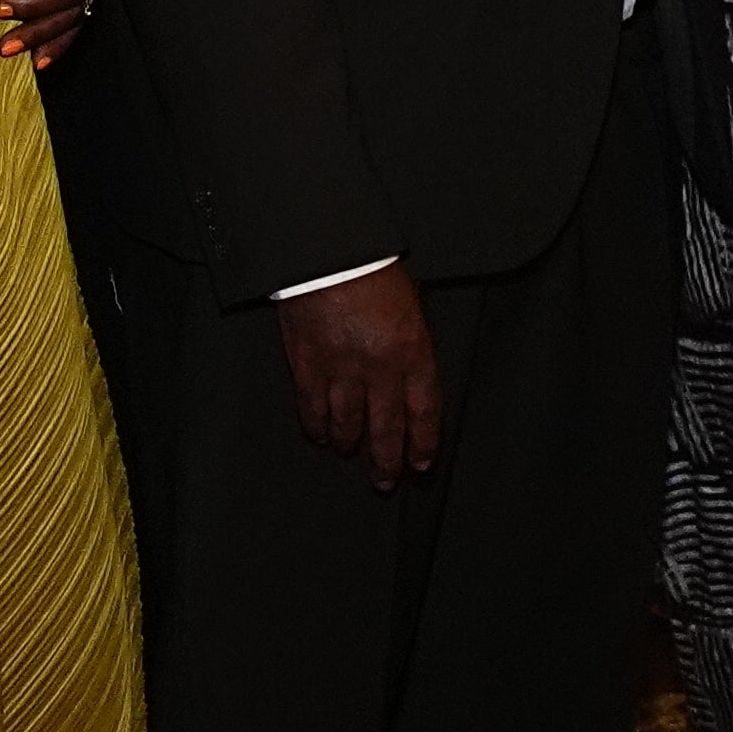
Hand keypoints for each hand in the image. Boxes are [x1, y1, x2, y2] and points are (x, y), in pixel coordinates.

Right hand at [278, 266, 441, 486]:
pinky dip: (316, 426)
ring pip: (348, 425)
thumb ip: (412, 340)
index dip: (423, 442)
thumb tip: (411, 366)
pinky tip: (320, 434)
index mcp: (413, 350)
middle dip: (387, 460)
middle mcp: (380, 368)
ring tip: (350, 453)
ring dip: (350, 444)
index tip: (422, 462)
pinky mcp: (308, 366)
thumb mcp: (411, 301)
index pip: (424, 411)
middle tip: (386, 480)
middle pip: (387, 428)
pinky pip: (313, 409)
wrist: (326, 251)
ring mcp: (342, 370)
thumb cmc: (371, 265)